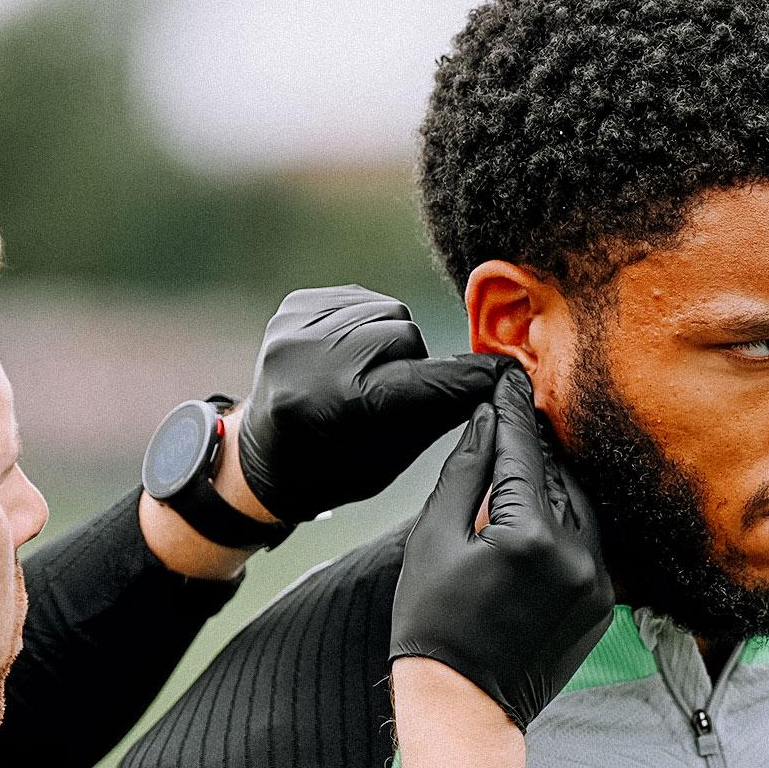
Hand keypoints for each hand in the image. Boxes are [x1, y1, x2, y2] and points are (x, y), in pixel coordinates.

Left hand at [236, 286, 508, 523]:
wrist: (263, 456)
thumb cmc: (332, 468)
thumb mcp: (389, 459)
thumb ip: (438, 414)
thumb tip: (498, 382)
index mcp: (332, 404)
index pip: (422, 379)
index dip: (470, 377)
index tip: (506, 375)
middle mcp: (306, 358)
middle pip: (405, 334)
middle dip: (415, 361)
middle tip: (396, 392)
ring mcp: (294, 327)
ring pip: (387, 311)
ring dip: (392, 340)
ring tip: (370, 373)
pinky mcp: (292, 307)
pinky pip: (360, 298)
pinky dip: (367, 324)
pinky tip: (351, 354)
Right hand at [389, 366, 613, 728]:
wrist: (466, 708)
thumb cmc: (434, 626)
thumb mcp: (434, 540)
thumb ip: (465, 474)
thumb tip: (486, 423)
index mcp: (531, 536)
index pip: (523, 453)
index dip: (512, 413)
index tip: (508, 380)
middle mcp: (577, 555)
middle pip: (558, 474)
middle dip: (533, 444)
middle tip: (513, 410)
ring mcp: (597, 581)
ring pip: (578, 505)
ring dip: (552, 480)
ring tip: (520, 460)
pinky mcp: (602, 602)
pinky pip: (588, 541)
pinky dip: (566, 519)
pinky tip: (537, 511)